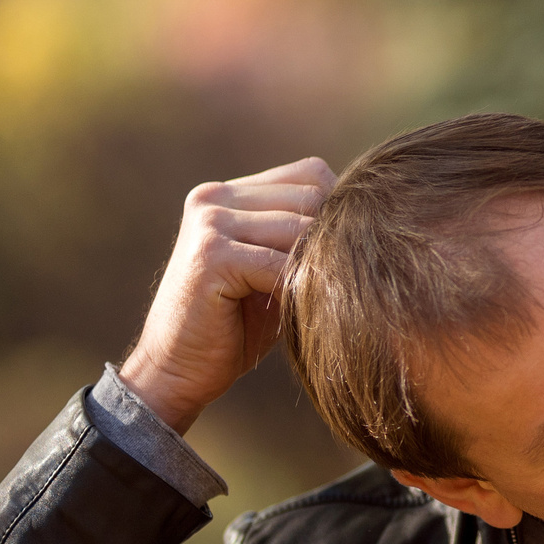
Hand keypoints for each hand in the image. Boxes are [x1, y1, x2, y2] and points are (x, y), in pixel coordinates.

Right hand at [119, 158, 334, 434]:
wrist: (176, 370)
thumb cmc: (235, 326)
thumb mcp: (274, 270)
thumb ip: (303, 238)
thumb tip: (367, 217)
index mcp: (228, 193)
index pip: (311, 173)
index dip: (336, 211)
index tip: (343, 254)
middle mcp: (214, 197)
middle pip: (311, 196)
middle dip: (330, 239)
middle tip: (338, 280)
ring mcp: (209, 222)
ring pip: (299, 228)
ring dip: (315, 266)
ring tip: (317, 298)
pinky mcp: (210, 255)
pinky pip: (279, 264)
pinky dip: (296, 289)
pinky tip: (294, 311)